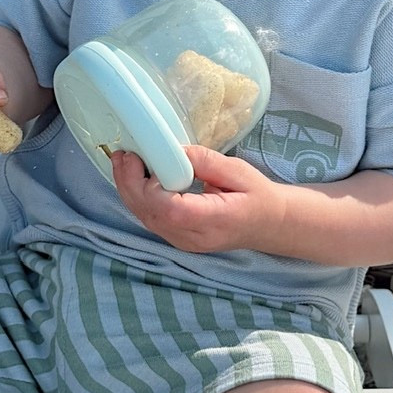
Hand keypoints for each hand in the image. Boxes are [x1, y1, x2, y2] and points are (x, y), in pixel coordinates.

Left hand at [110, 143, 289, 254]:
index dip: (152, 187)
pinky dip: (138, 198)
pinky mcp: (177, 238)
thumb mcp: (238, 170)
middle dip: (130, 184)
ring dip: (129, 190)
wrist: (268, 224)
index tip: (146, 159)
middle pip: (152, 215)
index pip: (173, 211)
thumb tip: (174, 150)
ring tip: (123, 162)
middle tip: (124, 155)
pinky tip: (134, 178)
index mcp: (216, 220)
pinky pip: (151, 220)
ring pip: (146, 219)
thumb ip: (205, 161)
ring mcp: (184, 242)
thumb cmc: (258, 196)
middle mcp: (195, 237)